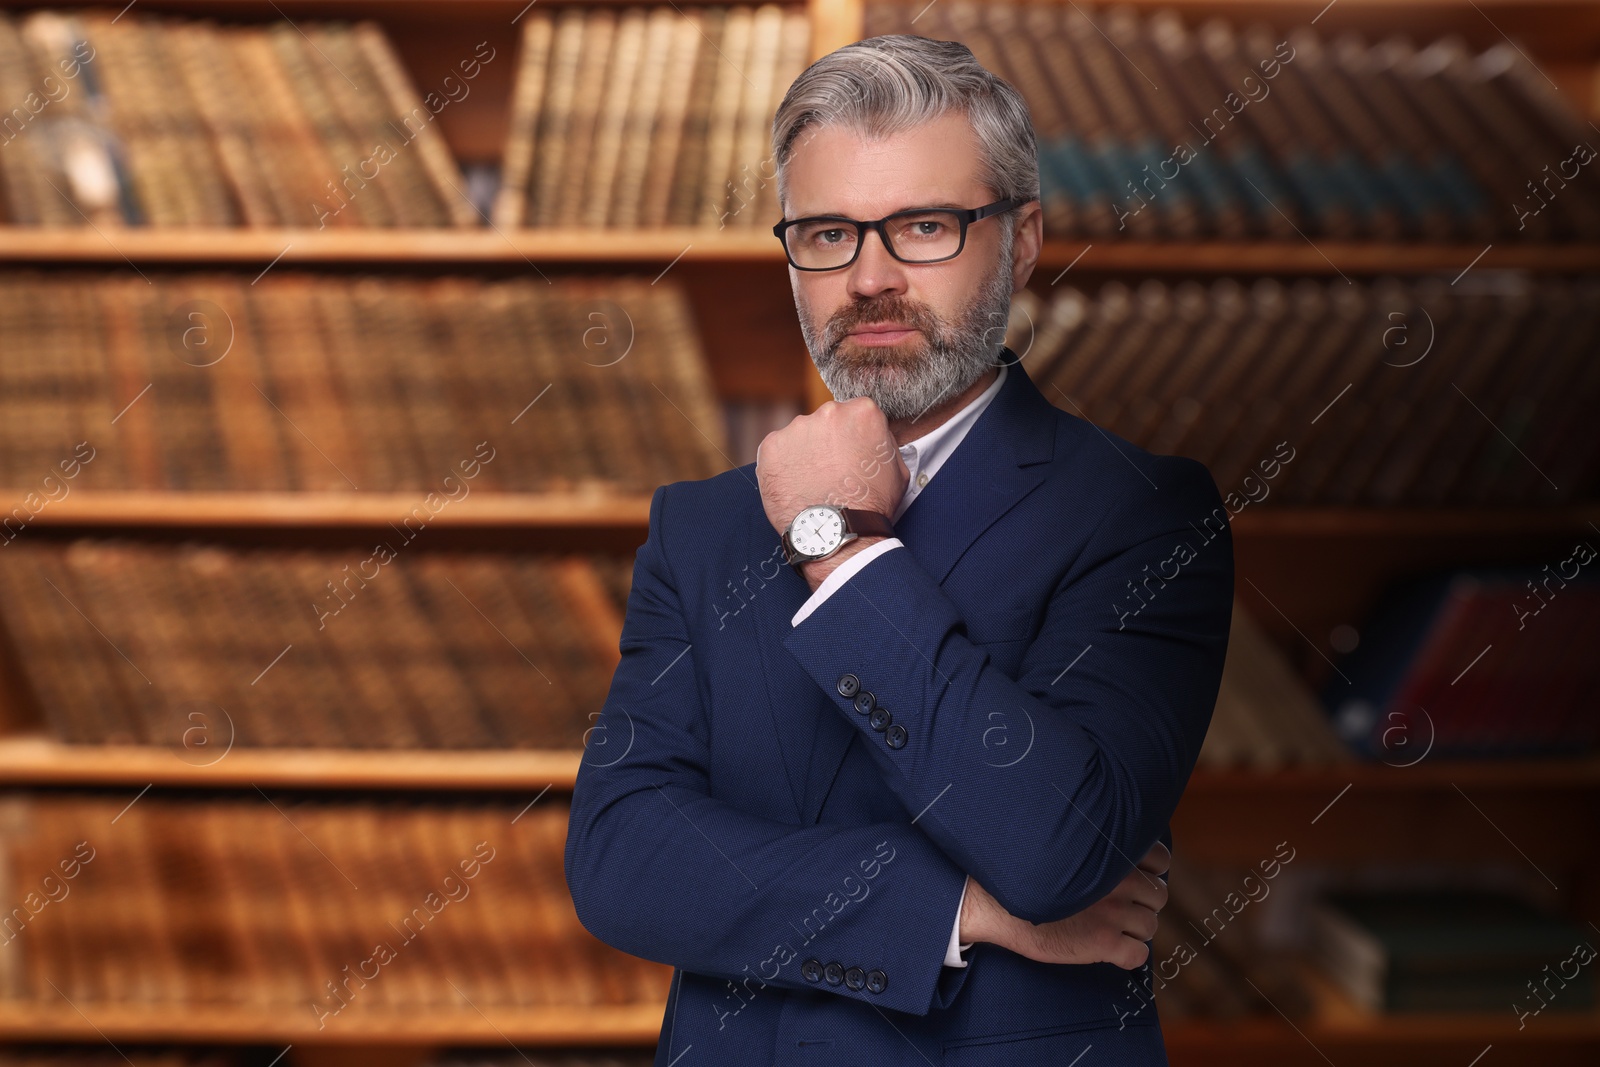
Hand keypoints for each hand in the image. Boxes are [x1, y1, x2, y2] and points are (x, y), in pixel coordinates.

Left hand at [756, 396, 906, 535]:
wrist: (837, 532)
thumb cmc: (871, 506)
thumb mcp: (898, 469)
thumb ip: (883, 443)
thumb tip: (874, 439)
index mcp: (863, 412)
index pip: (854, 415)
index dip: (852, 438)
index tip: (849, 456)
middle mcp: (829, 412)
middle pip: (825, 421)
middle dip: (827, 442)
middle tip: (831, 472)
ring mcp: (797, 428)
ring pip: (799, 436)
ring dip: (804, 454)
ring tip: (812, 483)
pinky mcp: (771, 446)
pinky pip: (776, 451)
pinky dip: (782, 466)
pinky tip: (795, 486)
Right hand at [959, 841, 1169, 969]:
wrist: (995, 904)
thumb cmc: (1025, 873)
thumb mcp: (1065, 846)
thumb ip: (1095, 848)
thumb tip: (1118, 853)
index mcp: (1110, 852)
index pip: (1161, 859)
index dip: (1151, 871)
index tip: (1134, 879)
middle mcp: (1118, 880)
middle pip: (1159, 895)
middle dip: (1143, 903)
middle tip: (1120, 908)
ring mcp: (1113, 912)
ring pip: (1150, 926)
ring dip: (1135, 929)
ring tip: (1111, 928)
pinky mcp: (1104, 943)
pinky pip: (1138, 955)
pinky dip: (1128, 956)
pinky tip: (1109, 951)